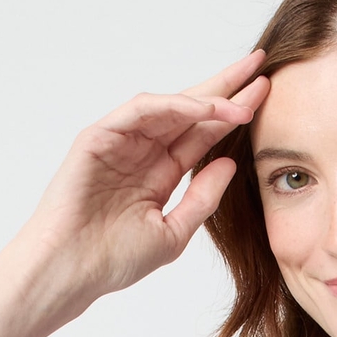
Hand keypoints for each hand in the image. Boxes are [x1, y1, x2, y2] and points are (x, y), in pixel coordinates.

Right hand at [14, 50, 268, 322]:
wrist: (71, 271)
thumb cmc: (113, 260)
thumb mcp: (173, 232)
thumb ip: (202, 199)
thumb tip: (231, 163)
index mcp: (159, 173)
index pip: (202, 136)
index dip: (232, 115)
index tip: (265, 97)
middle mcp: (141, 152)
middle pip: (189, 111)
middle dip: (225, 88)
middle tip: (260, 65)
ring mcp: (119, 141)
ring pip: (169, 106)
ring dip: (207, 98)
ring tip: (242, 97)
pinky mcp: (99, 137)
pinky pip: (140, 111)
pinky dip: (173, 106)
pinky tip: (205, 108)